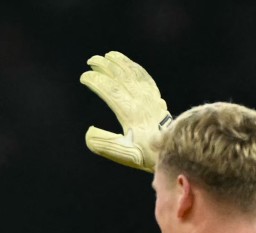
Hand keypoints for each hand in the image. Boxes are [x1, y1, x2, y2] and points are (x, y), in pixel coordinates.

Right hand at [81, 52, 171, 171]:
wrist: (171, 150)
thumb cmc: (145, 153)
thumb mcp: (123, 153)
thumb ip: (104, 143)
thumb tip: (89, 131)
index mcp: (131, 113)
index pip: (111, 91)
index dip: (96, 81)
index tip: (84, 77)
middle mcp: (141, 101)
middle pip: (121, 77)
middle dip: (105, 66)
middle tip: (91, 60)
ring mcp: (150, 97)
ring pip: (133, 74)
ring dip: (120, 63)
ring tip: (108, 55)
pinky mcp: (155, 97)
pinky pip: (145, 77)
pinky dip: (134, 68)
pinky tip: (128, 64)